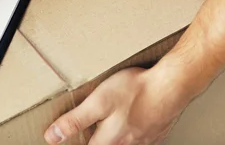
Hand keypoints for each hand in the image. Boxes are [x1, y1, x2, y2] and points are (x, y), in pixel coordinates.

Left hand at [45, 67, 189, 144]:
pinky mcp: (157, 132)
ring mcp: (145, 140)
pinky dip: (133, 133)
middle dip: (97, 139)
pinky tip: (131, 121)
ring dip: (115, 137)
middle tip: (93, 129)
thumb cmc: (135, 91)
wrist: (171, 85)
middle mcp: (128, 144)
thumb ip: (75, 120)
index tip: (70, 140)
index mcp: (110, 140)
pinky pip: (141, 139)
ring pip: (125, 144)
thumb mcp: (98, 102)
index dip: (77, 142)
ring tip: (111, 125)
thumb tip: (52, 136)